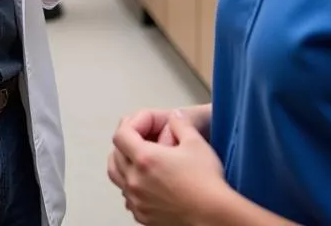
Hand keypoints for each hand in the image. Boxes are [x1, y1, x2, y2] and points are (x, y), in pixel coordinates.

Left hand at [108, 110, 226, 224]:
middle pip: (115, 155)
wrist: (216, 217)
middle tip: (142, 138)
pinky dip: (131, 186)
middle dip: (126, 142)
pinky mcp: (143, 216)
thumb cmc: (207, 183)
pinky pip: (127, 197)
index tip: (146, 125)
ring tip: (139, 159)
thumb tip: (174, 116)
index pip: (120, 135)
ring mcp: (137, 201)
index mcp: (145, 159)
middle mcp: (136, 181)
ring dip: (124, 164)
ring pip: (117, 177)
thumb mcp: (195, 142)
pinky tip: (146, 182)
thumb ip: (180, 122)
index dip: (132, 124)